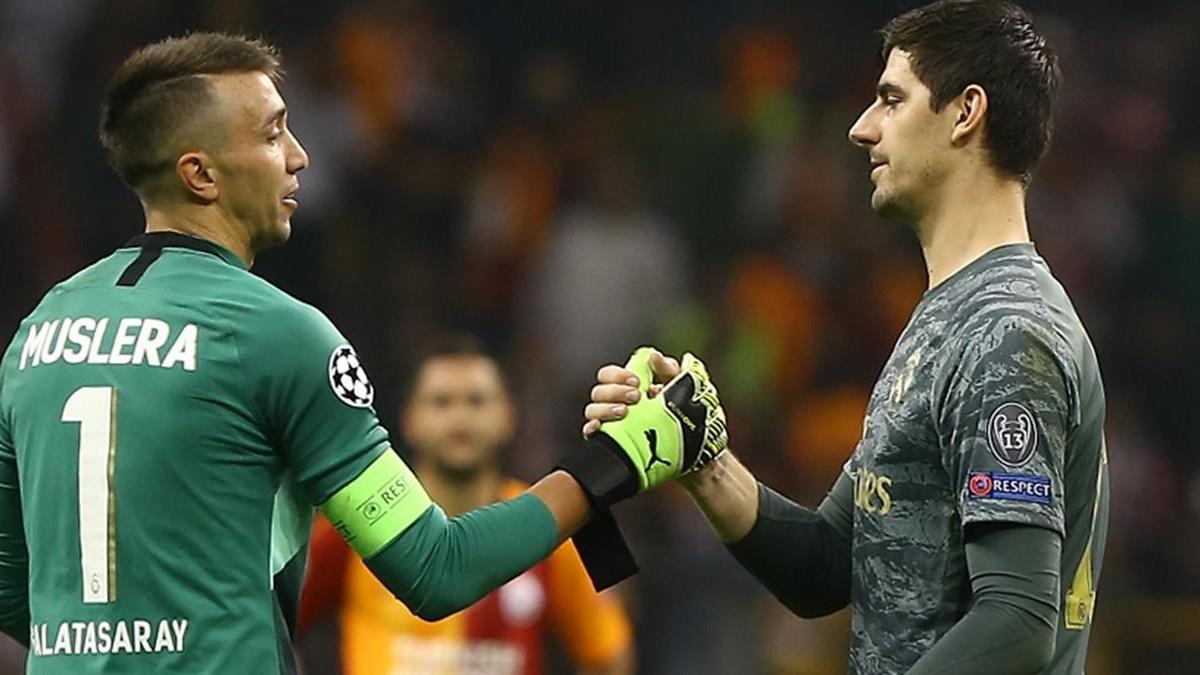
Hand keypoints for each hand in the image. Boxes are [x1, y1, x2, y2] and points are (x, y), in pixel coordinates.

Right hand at [589, 347, 727, 490]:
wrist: (695, 457)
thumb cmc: (688, 420)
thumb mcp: (684, 391)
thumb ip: (670, 371)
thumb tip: (654, 356)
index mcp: (630, 390)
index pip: (609, 375)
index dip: (617, 375)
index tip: (636, 381)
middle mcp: (617, 405)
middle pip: (598, 391)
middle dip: (614, 391)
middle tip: (636, 397)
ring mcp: (612, 425)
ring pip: (592, 409)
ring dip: (605, 408)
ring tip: (625, 413)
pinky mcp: (612, 444)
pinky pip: (591, 434)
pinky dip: (592, 428)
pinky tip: (601, 427)